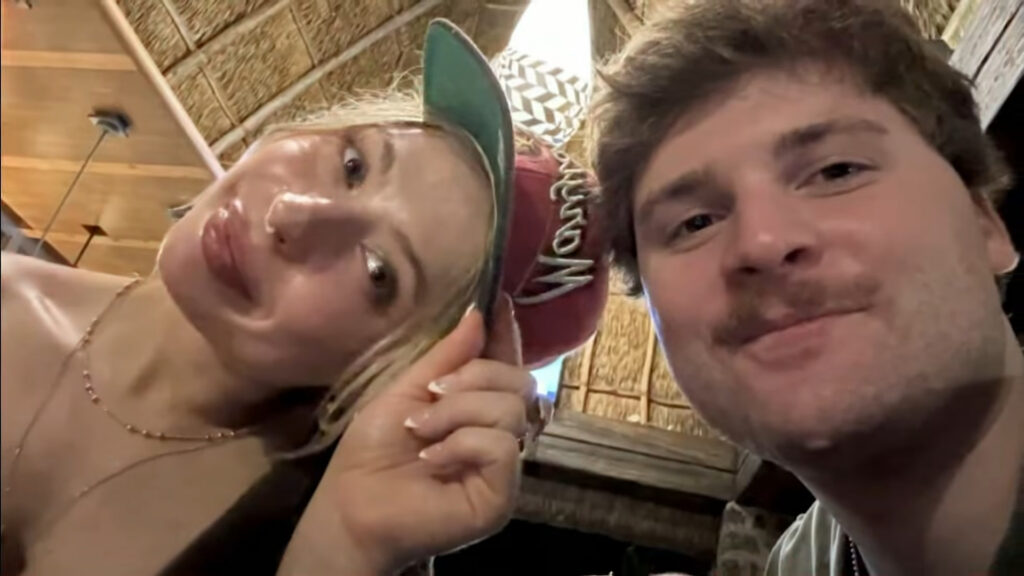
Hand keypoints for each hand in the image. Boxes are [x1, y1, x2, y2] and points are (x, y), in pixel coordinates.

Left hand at [280, 295, 547, 575]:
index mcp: (478, 406)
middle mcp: (499, 433)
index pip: (508, 363)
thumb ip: (446, 356)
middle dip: (473, 378)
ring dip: (456, 412)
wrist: (351, 504)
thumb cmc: (372, 450)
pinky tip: (433, 459)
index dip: (507, 335)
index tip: (501, 303)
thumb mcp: (406, 390)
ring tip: (421, 432)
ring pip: (511, 409)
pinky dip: (462, 444)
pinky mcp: (502, 495)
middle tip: (432, 394)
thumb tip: (479, 311)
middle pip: (520, 381)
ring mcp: (504, 466)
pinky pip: (502, 447)